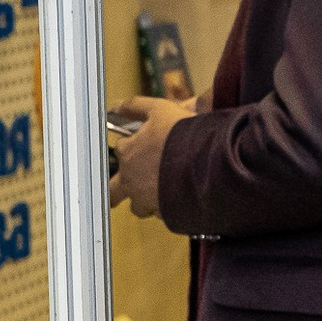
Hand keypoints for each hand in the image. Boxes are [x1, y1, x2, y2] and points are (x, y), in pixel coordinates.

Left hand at [107, 96, 194, 217]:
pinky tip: (180, 198)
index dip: (132, 147)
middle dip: (116, 192)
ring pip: (138, 207)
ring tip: (160, 194)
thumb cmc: (182, 135)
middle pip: (114, 191)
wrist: (207, 162)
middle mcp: (131, 179)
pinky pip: (162, 214)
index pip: (120, 150)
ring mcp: (146, 199)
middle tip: (120, 193)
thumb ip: (136, 106)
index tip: (142, 146)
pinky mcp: (164, 213)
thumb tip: (117, 106)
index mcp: (128, 152)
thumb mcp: (160, 109)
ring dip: (145, 201)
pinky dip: (168, 208)